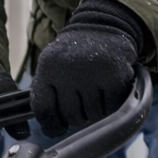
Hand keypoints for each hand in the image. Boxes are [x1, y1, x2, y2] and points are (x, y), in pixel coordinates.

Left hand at [30, 0, 147, 137]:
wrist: (104, 26)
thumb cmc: (75, 55)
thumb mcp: (52, 67)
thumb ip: (46, 95)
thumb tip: (52, 131)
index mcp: (48, 67)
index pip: (43, 109)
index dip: (50, 124)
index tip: (57, 125)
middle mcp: (68, 69)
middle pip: (70, 116)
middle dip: (77, 115)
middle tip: (82, 100)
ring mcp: (92, 72)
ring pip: (92, 116)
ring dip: (95, 111)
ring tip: (95, 92)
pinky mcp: (115, 76)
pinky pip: (111, 108)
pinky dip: (111, 105)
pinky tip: (108, 90)